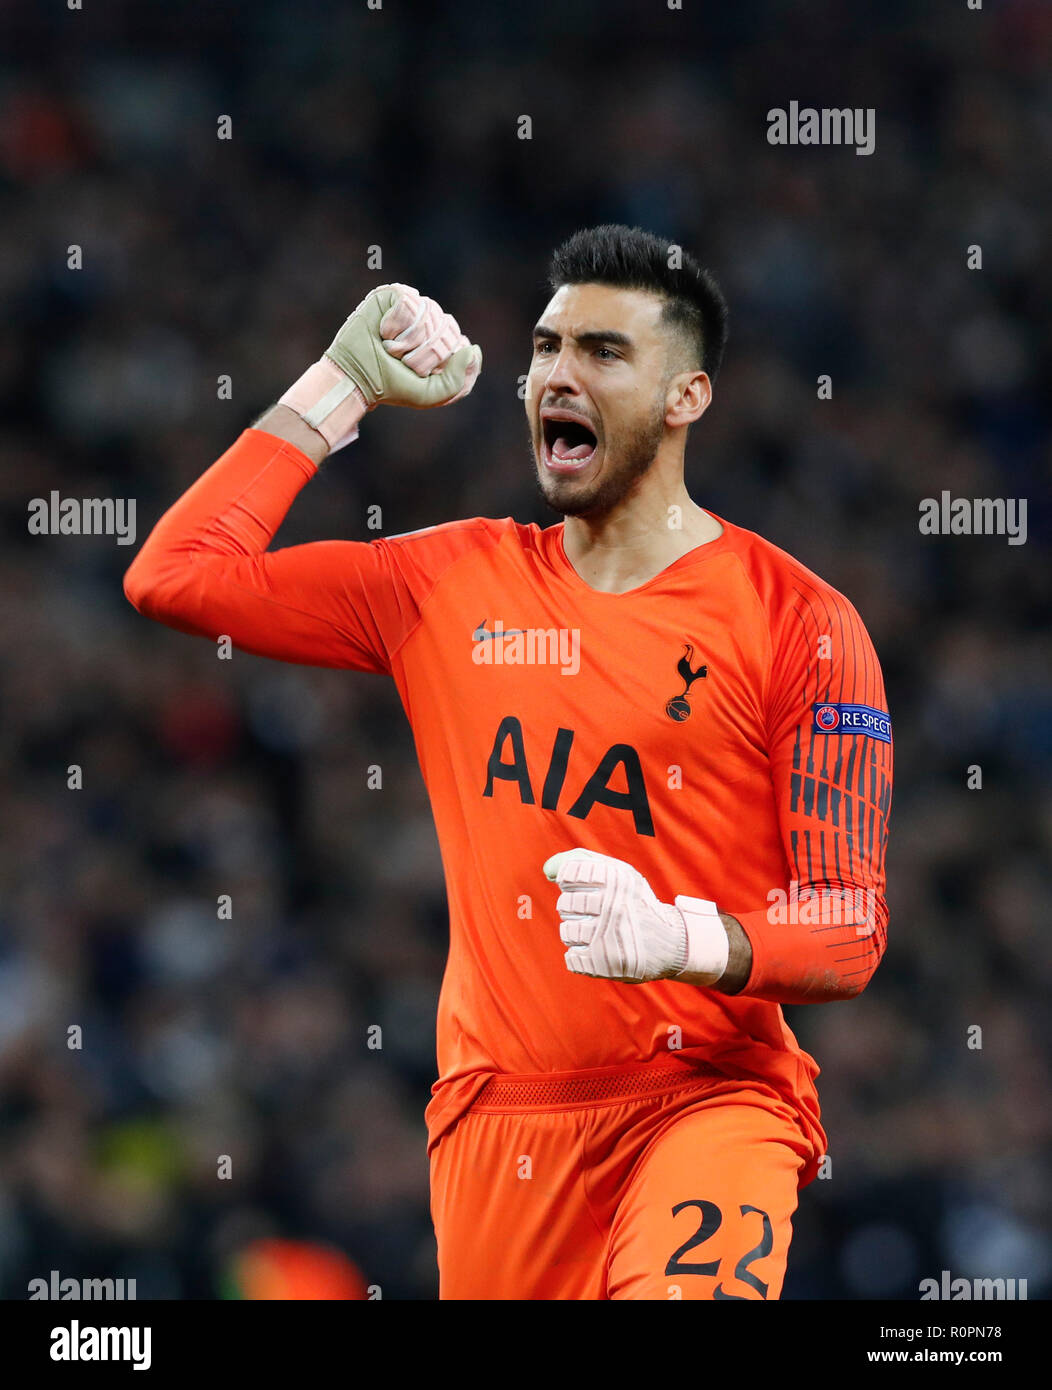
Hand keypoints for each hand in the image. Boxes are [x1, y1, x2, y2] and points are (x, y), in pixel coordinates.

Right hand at [325, 282, 481, 409]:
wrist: (356, 378)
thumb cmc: (391, 386)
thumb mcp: (431, 395)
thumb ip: (460, 380)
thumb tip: (472, 348)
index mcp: (441, 342)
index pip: (459, 343)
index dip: (443, 362)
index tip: (421, 373)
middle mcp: (430, 321)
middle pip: (446, 330)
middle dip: (424, 355)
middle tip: (402, 362)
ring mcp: (413, 306)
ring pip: (429, 317)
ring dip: (408, 341)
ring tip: (390, 348)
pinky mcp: (395, 294)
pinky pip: (410, 305)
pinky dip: (396, 324)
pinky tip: (383, 331)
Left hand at [543, 847, 726, 984]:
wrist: (669, 943)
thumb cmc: (634, 903)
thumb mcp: (619, 874)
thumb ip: (582, 861)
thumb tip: (547, 870)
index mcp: (616, 879)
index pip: (569, 873)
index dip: (571, 881)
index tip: (584, 887)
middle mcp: (613, 906)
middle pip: (564, 904)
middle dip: (573, 909)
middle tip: (593, 913)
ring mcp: (608, 936)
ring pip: (566, 932)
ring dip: (576, 934)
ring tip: (596, 933)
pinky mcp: (605, 963)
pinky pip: (572, 959)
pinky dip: (580, 957)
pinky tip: (597, 951)